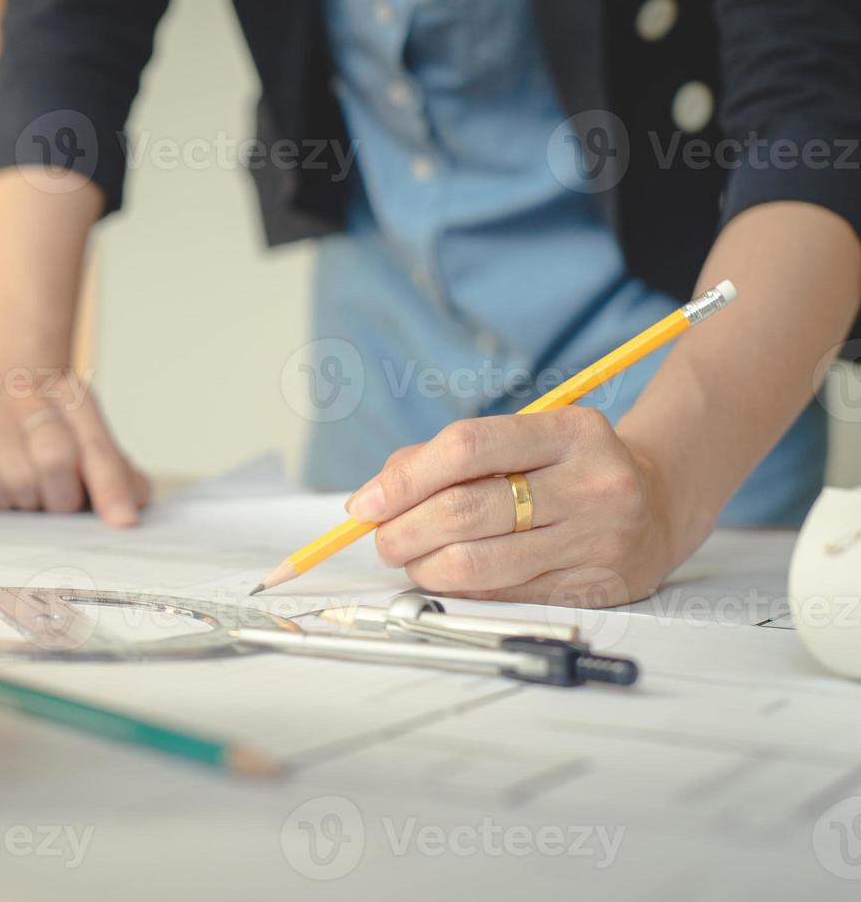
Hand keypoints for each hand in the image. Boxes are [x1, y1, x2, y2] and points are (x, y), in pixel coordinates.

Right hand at [0, 380, 150, 526]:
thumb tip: (130, 510)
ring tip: (34, 495)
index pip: (96, 448)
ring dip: (30, 502)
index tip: (123, 521)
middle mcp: (31, 396)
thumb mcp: (92, 438)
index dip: (111, 488)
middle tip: (64, 506)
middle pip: (53, 460)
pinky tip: (8, 491)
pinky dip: (0, 499)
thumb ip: (117, 474)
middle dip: (63, 498)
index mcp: (74, 396)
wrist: (8, 382)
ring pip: (15, 479)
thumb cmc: (57, 425)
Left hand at [346, 407, 701, 606]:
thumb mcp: (522, 439)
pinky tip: (447, 577)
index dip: (405, 480)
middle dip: (404, 531)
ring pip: (478, 564)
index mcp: (569, 431)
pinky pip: (502, 595)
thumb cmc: (566, 468)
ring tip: (411, 560)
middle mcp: (590, 483)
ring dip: (424, 567)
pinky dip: (458, 589)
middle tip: (383, 541)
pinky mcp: (595, 587)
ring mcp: (597, 539)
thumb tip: (377, 495)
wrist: (659, 505)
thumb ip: (445, 456)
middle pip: (465, 511)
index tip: (366, 503)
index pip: (467, 448)